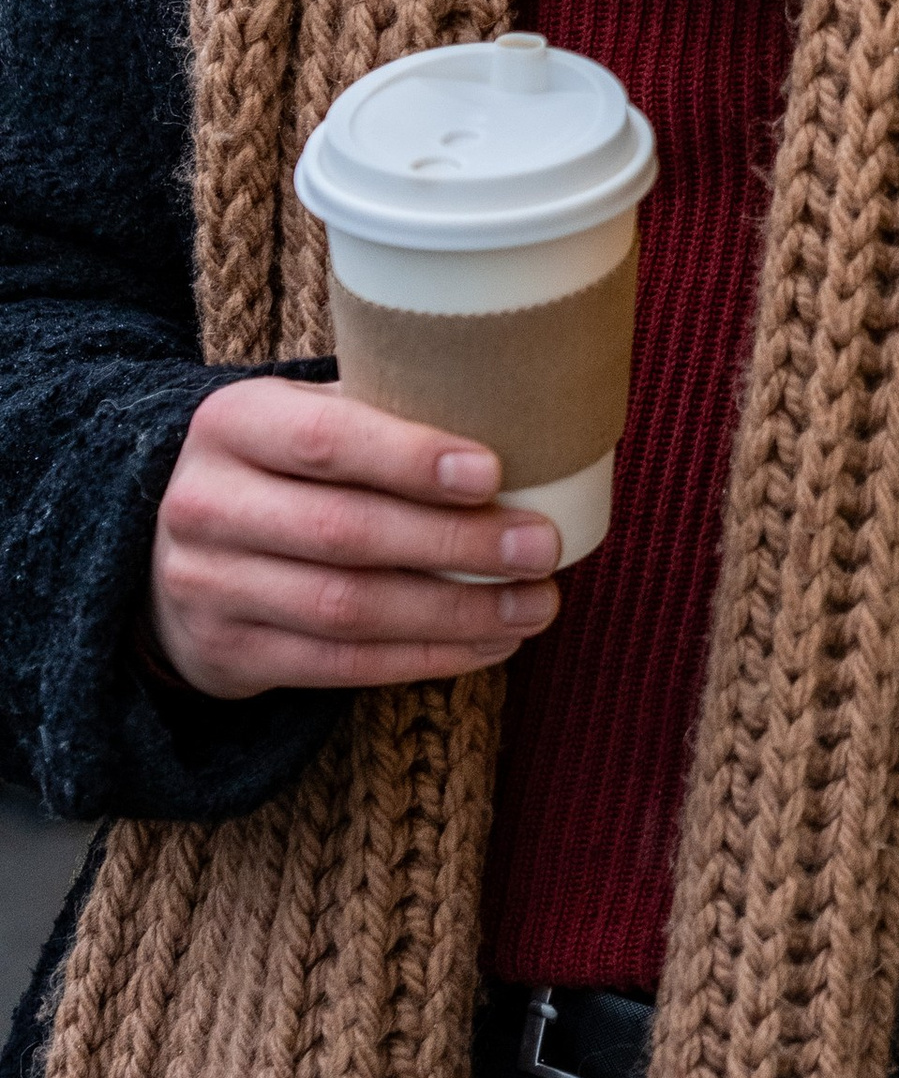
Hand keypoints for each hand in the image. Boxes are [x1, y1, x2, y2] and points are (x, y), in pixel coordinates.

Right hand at [147, 376, 561, 700]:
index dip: (411, 459)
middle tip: (540, 549)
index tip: (493, 474)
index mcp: (232, 422)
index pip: (326, 439)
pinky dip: (425, 657)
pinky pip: (340, 665)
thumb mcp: (307, 417)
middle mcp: (205, 503)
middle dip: (456, 545)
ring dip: (455, 613)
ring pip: (347, 610)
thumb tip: (520, 423)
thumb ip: (384, 412)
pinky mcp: (228, 654)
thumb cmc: (286, 471)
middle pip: (345, 532)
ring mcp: (208, 586)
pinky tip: (489, 642)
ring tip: (534, 605)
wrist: (179, 554)